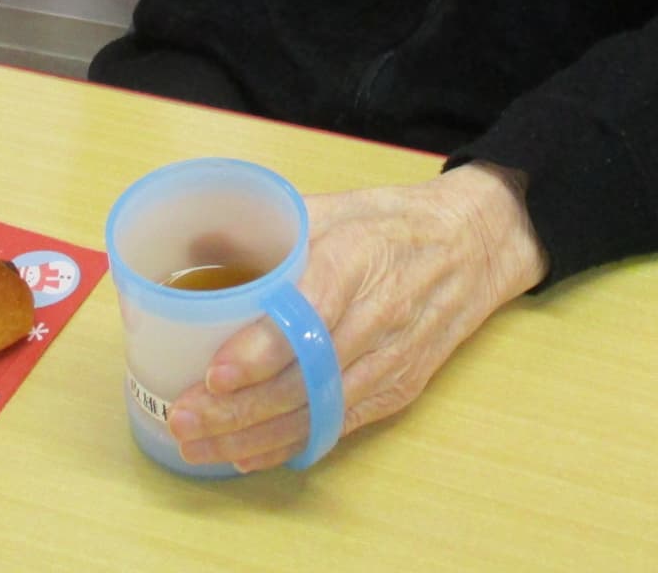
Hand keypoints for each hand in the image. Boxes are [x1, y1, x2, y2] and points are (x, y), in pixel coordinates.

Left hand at [166, 164, 547, 471]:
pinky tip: (245, 453)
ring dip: (253, 435)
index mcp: (359, 258)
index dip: (263, 350)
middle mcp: (379, 315)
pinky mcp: (399, 389)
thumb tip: (192, 244)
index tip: (215, 373)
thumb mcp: (333, 204)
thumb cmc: (392, 222)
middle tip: (183, 419)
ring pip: (318, 412)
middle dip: (239, 408)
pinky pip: (338, 426)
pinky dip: (289, 445)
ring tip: (197, 443)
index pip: (310, 313)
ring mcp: (392, 360)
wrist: (474, 247)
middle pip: (307, 377)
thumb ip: (267, 225)